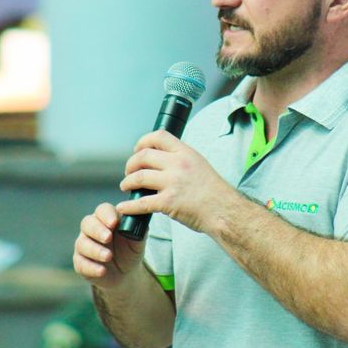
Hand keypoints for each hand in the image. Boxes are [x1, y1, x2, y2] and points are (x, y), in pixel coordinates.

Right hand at [73, 203, 146, 288]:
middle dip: (97, 230)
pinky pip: (81, 263)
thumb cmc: (130, 250)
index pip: (102, 210)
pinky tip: (102, 270)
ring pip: (82, 243)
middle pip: (87, 223)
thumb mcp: (138, 240)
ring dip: (95, 250)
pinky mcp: (81, 262)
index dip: (106, 215)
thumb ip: (139, 229)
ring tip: (108, 257)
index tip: (114, 222)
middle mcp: (92, 229)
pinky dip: (91, 267)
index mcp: (106, 218)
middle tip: (108, 238)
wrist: (126, 272)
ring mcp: (84, 245)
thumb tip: (142, 218)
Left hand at [115, 130, 238, 235]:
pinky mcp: (168, 202)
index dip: (143, 141)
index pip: (158, 136)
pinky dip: (129, 206)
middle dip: (131, 164)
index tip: (137, 149)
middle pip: (143, 156)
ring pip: (139, 177)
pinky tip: (123, 207)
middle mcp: (178, 164)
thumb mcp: (200, 165)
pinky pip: (141, 202)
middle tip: (128, 172)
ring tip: (126, 186)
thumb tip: (163, 161)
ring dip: (127, 182)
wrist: (224, 211)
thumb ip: (182, 161)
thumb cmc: (214, 192)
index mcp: (186, 153)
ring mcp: (172, 183)